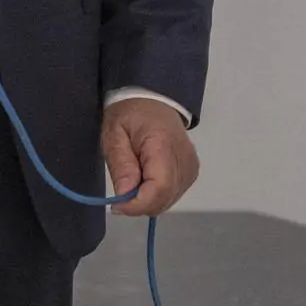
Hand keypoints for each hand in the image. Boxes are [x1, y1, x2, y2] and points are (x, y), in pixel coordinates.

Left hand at [100, 97, 199, 215]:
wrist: (153, 100)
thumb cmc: (131, 114)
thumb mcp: (114, 135)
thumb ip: (121, 165)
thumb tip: (125, 195)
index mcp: (164, 145)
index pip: (159, 187)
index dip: (138, 204)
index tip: (116, 205)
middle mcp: (184, 159)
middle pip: (165, 198)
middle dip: (139, 204)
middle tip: (121, 192)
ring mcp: (190, 167)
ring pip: (168, 201)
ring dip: (147, 200)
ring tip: (133, 179)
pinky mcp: (191, 172)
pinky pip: (172, 195)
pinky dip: (156, 196)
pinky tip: (145, 180)